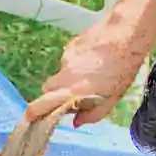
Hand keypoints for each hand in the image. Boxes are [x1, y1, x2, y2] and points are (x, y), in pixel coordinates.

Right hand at [27, 11, 151, 126]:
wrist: (125, 34)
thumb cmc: (123, 68)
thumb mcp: (112, 98)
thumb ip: (93, 114)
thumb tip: (76, 122)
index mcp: (73, 91)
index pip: (42, 104)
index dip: (33, 112)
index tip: (31, 118)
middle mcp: (65, 75)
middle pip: (47, 89)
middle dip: (54, 96)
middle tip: (71, 97)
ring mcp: (66, 59)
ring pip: (60, 74)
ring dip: (69, 79)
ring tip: (92, 75)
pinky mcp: (71, 46)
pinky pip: (68, 61)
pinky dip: (77, 65)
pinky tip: (94, 61)